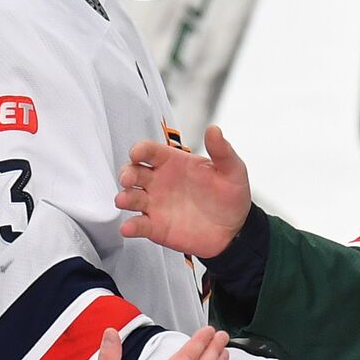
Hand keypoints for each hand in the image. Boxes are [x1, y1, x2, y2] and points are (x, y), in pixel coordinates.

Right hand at [116, 125, 251, 258]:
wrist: (235, 230)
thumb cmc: (230, 196)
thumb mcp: (232, 170)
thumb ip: (222, 151)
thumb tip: (214, 129)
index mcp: (173, 163)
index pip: (150, 151)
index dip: (140, 149)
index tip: (137, 153)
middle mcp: (159, 182)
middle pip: (133, 172)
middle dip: (126, 173)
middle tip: (128, 178)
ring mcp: (155, 204)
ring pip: (131, 197)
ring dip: (124, 197)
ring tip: (125, 200)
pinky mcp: (155, 227)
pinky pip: (138, 225)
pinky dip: (130, 226)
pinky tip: (129, 227)